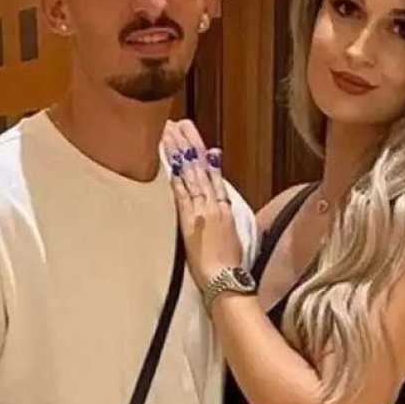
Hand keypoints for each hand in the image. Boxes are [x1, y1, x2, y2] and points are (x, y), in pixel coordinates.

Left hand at [164, 120, 241, 283]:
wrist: (226, 280)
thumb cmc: (231, 264)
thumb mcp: (236, 235)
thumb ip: (227, 213)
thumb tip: (221, 201)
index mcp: (225, 208)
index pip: (212, 173)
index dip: (202, 152)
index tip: (193, 135)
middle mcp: (213, 205)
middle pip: (199, 167)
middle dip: (189, 143)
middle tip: (178, 123)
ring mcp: (202, 211)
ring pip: (190, 175)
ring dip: (180, 152)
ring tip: (170, 132)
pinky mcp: (190, 221)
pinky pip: (181, 193)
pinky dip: (175, 176)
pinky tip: (168, 161)